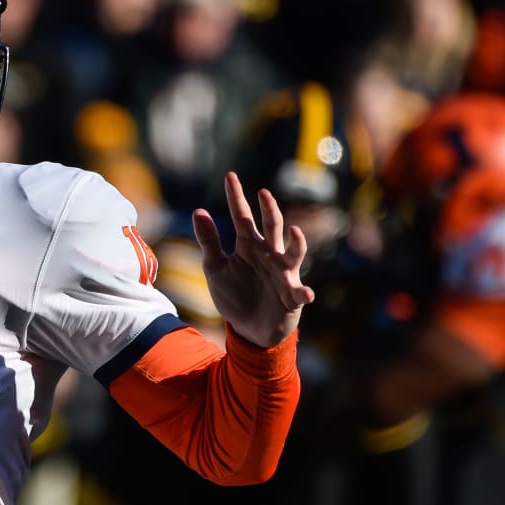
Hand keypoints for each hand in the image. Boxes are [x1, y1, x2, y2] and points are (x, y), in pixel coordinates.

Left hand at [192, 171, 314, 347]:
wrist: (249, 328)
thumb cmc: (234, 294)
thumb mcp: (215, 268)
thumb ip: (209, 242)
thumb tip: (198, 211)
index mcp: (248, 246)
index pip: (242, 217)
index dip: (236, 197)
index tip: (230, 176)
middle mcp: (269, 254)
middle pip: (271, 227)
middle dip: (269, 210)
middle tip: (263, 193)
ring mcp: (283, 273)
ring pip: (293, 252)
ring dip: (297, 243)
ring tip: (294, 230)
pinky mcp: (292, 296)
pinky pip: (300, 292)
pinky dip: (304, 292)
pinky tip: (307, 293)